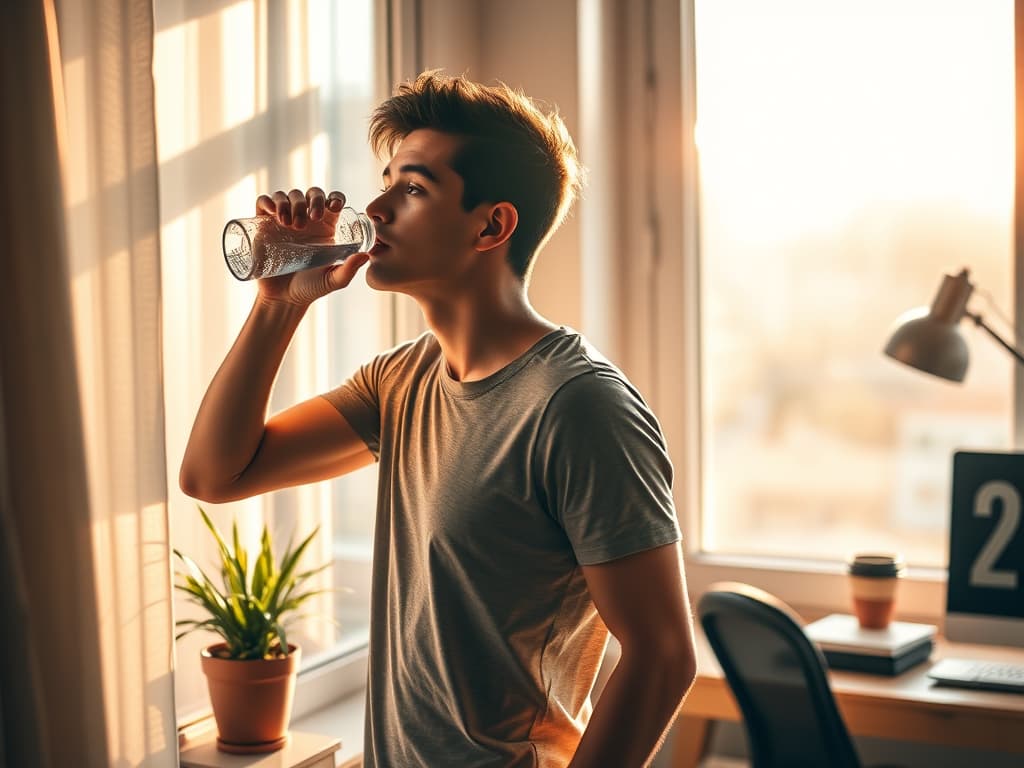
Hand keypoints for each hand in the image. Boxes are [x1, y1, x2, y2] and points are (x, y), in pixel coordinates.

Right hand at [252, 187, 369, 305]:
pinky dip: (269, 201)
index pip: (332, 201)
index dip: (334, 197)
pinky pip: (264, 202)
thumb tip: (366, 255)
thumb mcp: (333, 280)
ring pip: (288, 195)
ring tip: (292, 226)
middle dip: (313, 199)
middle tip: (313, 218)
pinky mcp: (264, 225)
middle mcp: (306, 219)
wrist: (283, 299)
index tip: (334, 207)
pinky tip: (274, 214)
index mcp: (326, 227)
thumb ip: (349, 269)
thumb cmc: (311, 289)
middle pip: (311, 193)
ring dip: (291, 203)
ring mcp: (284, 220)